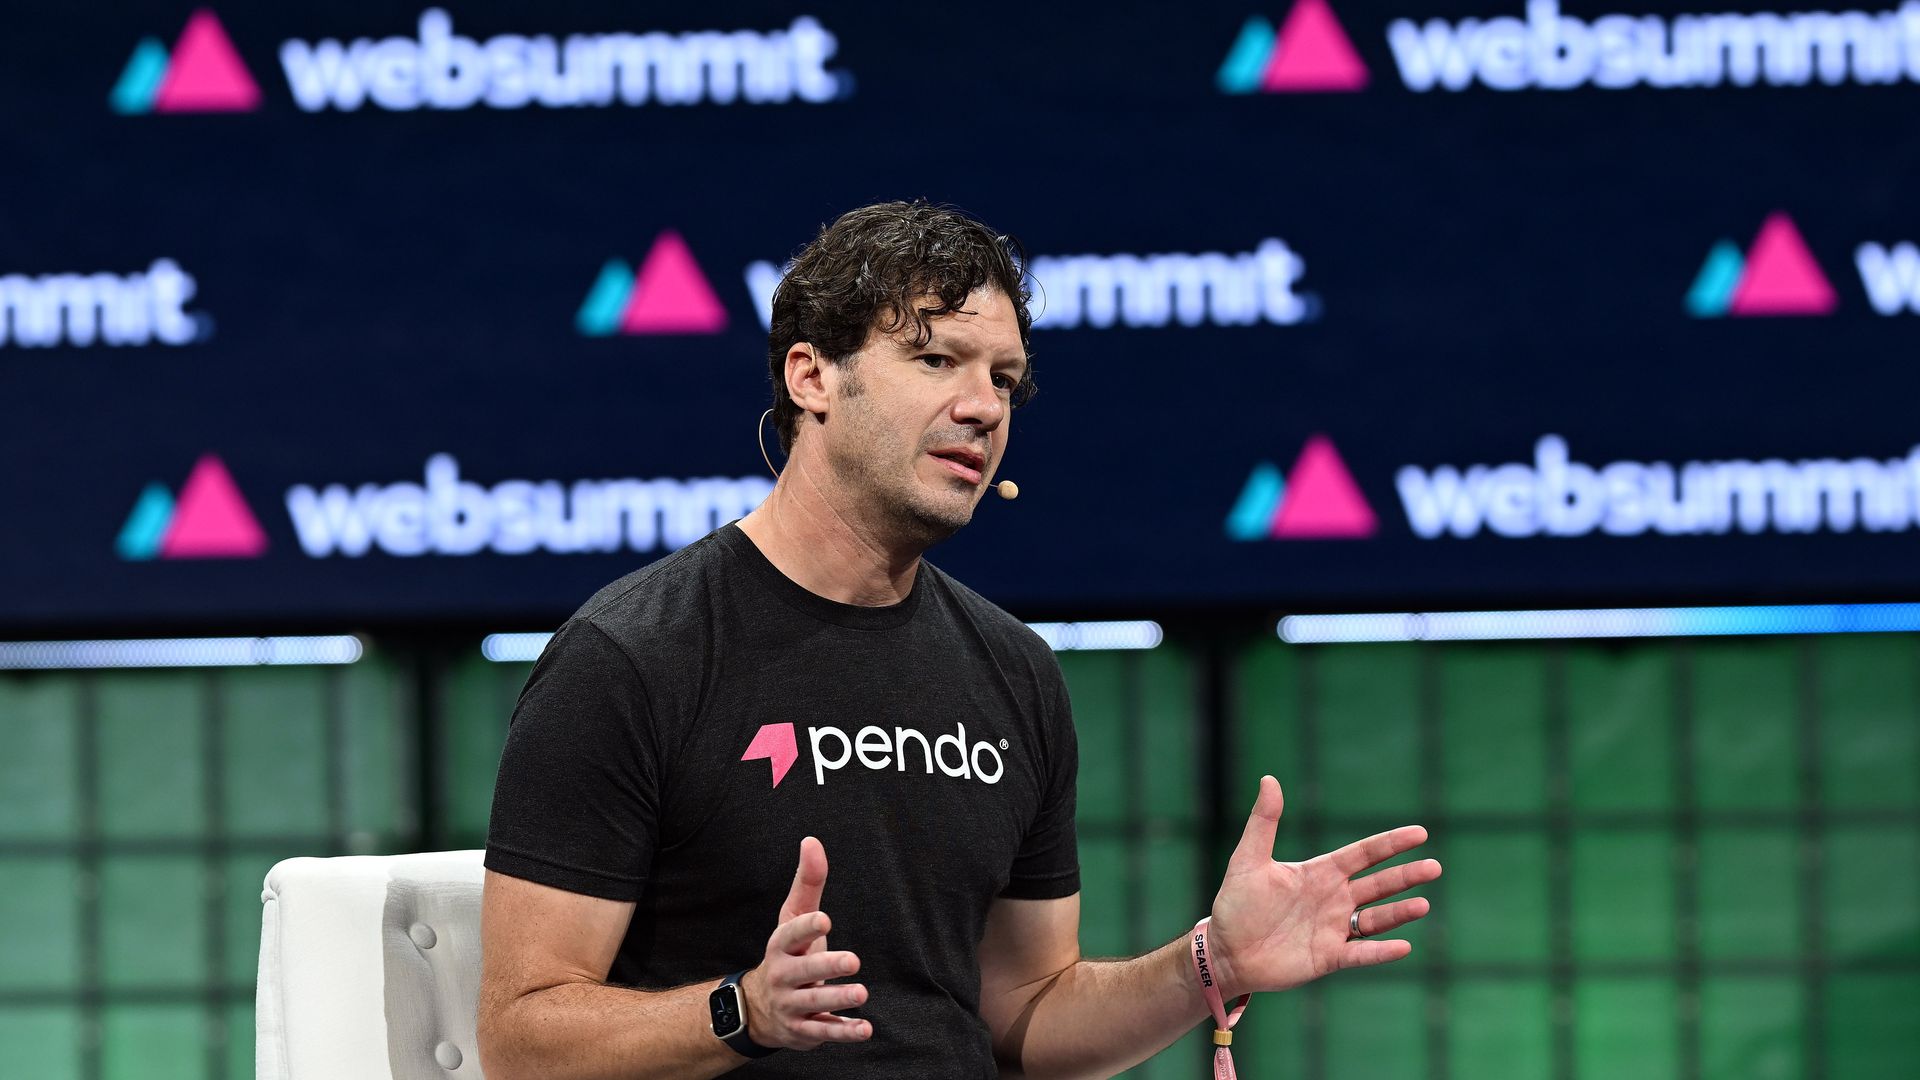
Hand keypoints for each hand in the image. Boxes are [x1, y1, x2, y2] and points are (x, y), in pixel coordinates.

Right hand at [738, 837, 872, 1050]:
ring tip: (861, 993)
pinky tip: (864, 1029)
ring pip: (814, 1004)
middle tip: (853, 961)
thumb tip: (812, 841)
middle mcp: (783, 976)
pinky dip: (843, 1033)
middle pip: (804, 972)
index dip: (805, 928)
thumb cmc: (789, 954)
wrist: (760, 1008)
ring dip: (838, 999)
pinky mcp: (804, 1030)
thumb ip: (807, 883)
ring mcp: (792, 1005)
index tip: (824, 919)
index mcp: (781, 946)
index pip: (790, 935)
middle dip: (827, 967)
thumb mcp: (794, 918)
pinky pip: (824, 1032)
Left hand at [1207, 776, 1439, 998]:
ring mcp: (1333, 929)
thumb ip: (1264, 821)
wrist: (1226, 951)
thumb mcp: (1248, 859)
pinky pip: (1360, 954)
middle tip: (1434, 867)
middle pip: (1378, 884)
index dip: (1390, 843)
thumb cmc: (1236, 904)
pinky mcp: (1328, 957)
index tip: (1419, 833)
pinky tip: (1403, 947)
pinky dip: (1380, 952)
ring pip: (1376, 919)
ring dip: (1399, 913)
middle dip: (1406, 876)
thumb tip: (1269, 779)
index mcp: (1320, 873)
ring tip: (1423, 905)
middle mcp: (1333, 899)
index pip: (1363, 854)